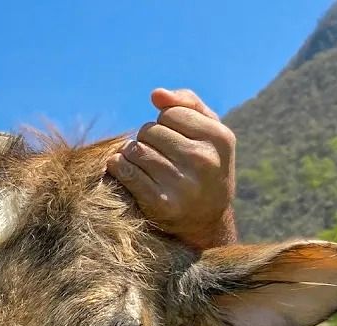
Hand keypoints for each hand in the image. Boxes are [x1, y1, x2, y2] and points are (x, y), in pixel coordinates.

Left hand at [107, 88, 236, 249]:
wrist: (206, 220)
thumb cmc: (204, 166)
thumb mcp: (209, 133)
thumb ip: (187, 105)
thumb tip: (156, 94)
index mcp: (220, 138)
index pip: (170, 113)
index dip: (164, 122)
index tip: (171, 136)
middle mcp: (203, 160)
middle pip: (150, 131)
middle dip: (146, 138)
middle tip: (154, 152)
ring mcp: (182, 184)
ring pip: (135, 150)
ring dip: (130, 153)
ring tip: (139, 161)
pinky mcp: (160, 204)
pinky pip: (125, 172)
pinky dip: (117, 167)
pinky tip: (122, 168)